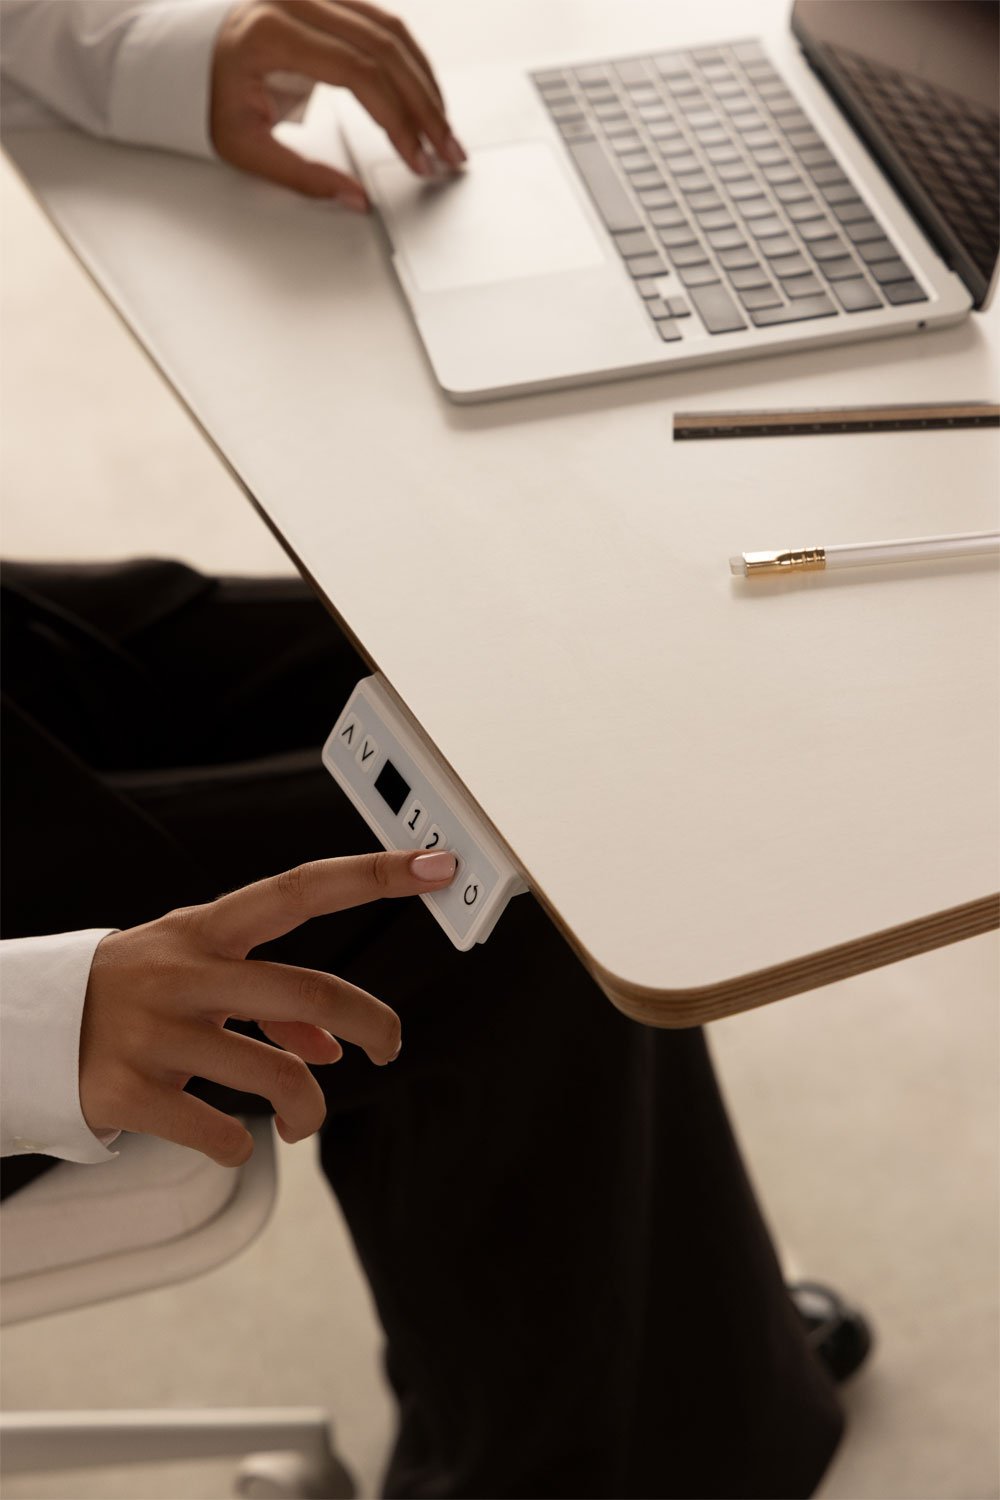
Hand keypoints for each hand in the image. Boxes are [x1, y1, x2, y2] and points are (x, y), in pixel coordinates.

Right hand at [79, 848, 456, 1164]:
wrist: (28, 1030)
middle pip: (307, 989)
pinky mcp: (131, 1092)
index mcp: (205, 930)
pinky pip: (221, 1132)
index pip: (300, 889)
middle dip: (370, 1022)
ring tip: (304, 1121)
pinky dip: (243, 1145)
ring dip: (309, 1107)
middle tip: (391, 1046)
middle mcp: (185, 972)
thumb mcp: (194, 971)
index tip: (435, 863)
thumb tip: (332, 1045)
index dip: (372, 875)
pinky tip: (234, 1139)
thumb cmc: (133, 993)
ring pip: (277, 1073)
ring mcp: (157, 1033)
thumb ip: (267, 1000)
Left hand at [210, 0, 466, 207]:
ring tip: (445, 131)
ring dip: (426, 85)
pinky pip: (383, 24)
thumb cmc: (204, 93)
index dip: (397, 120)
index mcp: (272, 32)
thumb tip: (355, 200)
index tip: (417, 159)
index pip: (359, 73)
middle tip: (448, 153)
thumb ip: (301, 176)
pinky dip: (411, 64)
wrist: (178, 50)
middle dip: (425, 108)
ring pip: (393, 32)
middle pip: (386, 50)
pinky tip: (426, 98)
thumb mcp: (243, 145)